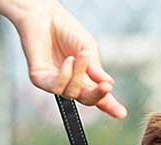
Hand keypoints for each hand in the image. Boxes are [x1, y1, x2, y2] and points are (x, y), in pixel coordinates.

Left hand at [0, 0, 126, 118]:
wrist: (44, 15)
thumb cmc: (66, 29)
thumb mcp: (87, 48)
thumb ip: (94, 68)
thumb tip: (108, 85)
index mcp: (84, 76)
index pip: (98, 95)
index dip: (110, 105)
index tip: (121, 114)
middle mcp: (69, 82)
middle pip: (86, 100)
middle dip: (97, 95)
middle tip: (106, 87)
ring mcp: (54, 82)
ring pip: (71, 93)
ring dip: (79, 75)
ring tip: (81, 55)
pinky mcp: (39, 79)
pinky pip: (56, 87)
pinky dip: (65, 75)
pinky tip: (68, 60)